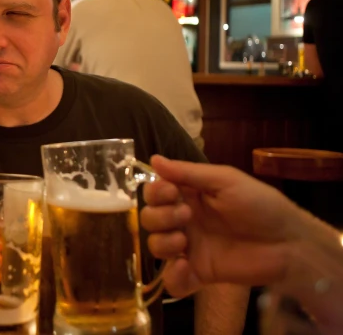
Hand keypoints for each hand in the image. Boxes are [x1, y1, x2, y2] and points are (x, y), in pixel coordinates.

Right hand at [140, 156, 298, 296]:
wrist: (289, 243)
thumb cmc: (260, 205)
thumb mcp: (225, 181)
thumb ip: (189, 172)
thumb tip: (155, 158)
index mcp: (189, 196)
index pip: (154, 193)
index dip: (155, 192)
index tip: (170, 192)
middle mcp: (184, 221)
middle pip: (149, 219)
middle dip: (160, 217)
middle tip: (187, 216)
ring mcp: (190, 248)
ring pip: (156, 246)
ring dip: (162, 242)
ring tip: (184, 242)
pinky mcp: (199, 273)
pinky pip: (173, 280)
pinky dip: (172, 276)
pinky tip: (185, 267)